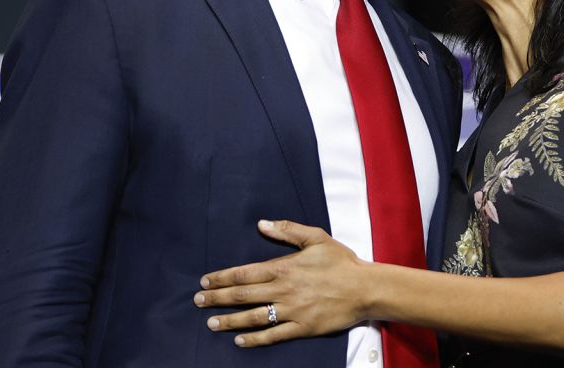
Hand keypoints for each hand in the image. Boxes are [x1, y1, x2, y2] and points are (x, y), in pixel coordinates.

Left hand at [195, 220, 369, 346]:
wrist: (365, 288)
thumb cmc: (341, 262)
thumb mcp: (316, 237)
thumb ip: (287, 231)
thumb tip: (262, 224)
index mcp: (284, 267)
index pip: (245, 273)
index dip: (222, 278)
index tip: (205, 282)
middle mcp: (284, 289)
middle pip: (243, 295)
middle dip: (218, 298)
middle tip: (198, 302)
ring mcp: (292, 310)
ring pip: (254, 316)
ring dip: (230, 320)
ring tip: (212, 323)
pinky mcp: (302, 327)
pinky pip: (274, 335)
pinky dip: (255, 338)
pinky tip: (240, 340)